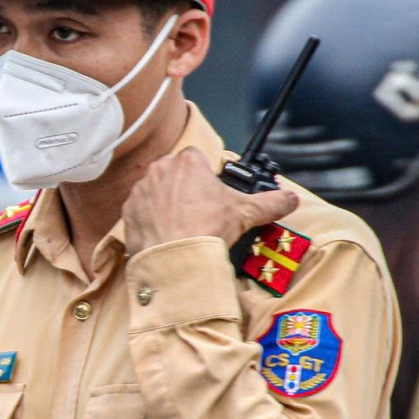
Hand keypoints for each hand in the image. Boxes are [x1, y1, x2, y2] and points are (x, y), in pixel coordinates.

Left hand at [122, 147, 298, 253]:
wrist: (176, 261)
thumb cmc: (207, 231)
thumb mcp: (246, 213)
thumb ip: (271, 202)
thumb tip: (291, 199)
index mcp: (188, 162)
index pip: (197, 157)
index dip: (205, 175)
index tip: (211, 193)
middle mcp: (160, 170)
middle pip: (174, 172)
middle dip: (185, 188)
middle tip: (198, 212)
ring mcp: (141, 190)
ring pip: (155, 190)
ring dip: (165, 203)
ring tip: (181, 226)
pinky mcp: (127, 212)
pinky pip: (139, 210)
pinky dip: (149, 220)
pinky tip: (164, 235)